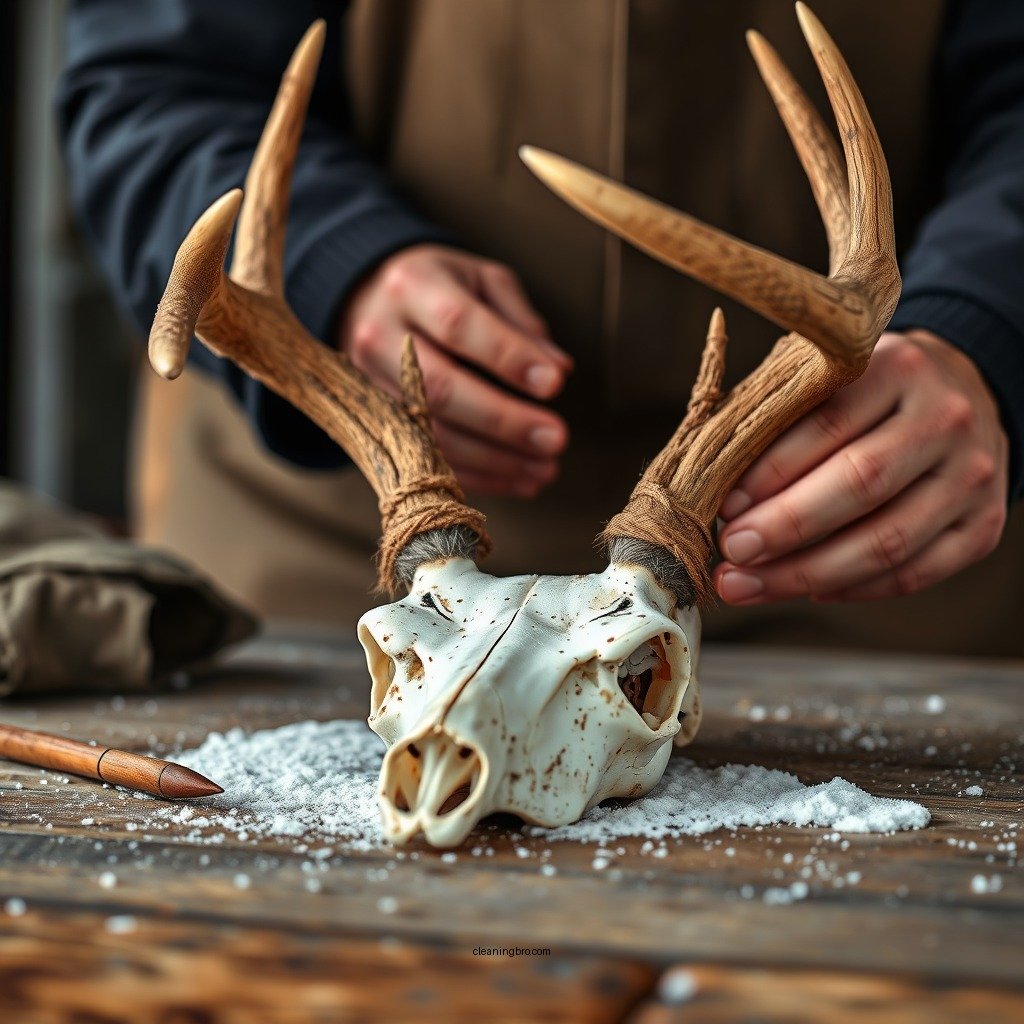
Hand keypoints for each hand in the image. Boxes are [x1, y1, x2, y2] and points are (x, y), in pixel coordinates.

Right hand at [339, 244, 571, 496]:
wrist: (366, 302)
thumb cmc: (440, 289)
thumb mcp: (482, 280)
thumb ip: (520, 321)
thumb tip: (558, 369)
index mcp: (412, 286)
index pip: (458, 325)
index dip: (507, 358)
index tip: (554, 384)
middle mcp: (380, 336)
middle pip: (439, 389)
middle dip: (503, 421)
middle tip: (556, 439)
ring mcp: (369, 385)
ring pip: (430, 434)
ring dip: (494, 460)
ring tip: (545, 469)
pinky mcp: (371, 423)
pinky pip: (424, 459)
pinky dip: (475, 476)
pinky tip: (518, 480)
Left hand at [714, 330, 1008, 602]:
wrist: (963, 396)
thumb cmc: (867, 395)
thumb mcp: (826, 380)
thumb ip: (778, 419)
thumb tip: (718, 490)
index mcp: (898, 368)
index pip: (827, 426)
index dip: (770, 473)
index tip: (724, 506)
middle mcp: (944, 420)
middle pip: (860, 485)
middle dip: (784, 527)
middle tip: (731, 553)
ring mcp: (972, 476)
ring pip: (887, 541)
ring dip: (806, 573)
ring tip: (747, 584)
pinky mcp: (984, 525)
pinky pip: (914, 574)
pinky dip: (853, 589)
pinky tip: (807, 590)